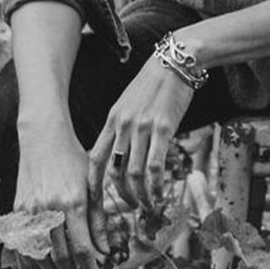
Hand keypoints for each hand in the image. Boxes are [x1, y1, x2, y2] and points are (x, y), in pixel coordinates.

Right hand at [15, 110, 106, 268]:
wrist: (43, 140)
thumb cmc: (73, 161)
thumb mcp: (93, 186)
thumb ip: (98, 220)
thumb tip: (105, 251)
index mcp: (73, 202)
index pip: (83, 248)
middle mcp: (50, 209)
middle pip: (61, 257)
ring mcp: (30, 212)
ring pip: (41, 257)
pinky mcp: (17, 212)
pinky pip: (23, 247)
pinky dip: (34, 265)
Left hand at [89, 56, 193, 210]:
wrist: (176, 62)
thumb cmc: (154, 84)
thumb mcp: (129, 103)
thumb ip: (123, 125)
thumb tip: (122, 151)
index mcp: (113, 119)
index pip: (95, 157)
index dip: (94, 182)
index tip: (97, 199)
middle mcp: (124, 125)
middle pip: (113, 171)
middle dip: (120, 195)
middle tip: (130, 206)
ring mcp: (142, 127)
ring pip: (134, 173)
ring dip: (140, 195)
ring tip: (147, 205)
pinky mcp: (164, 128)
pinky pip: (156, 165)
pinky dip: (156, 185)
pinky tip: (160, 194)